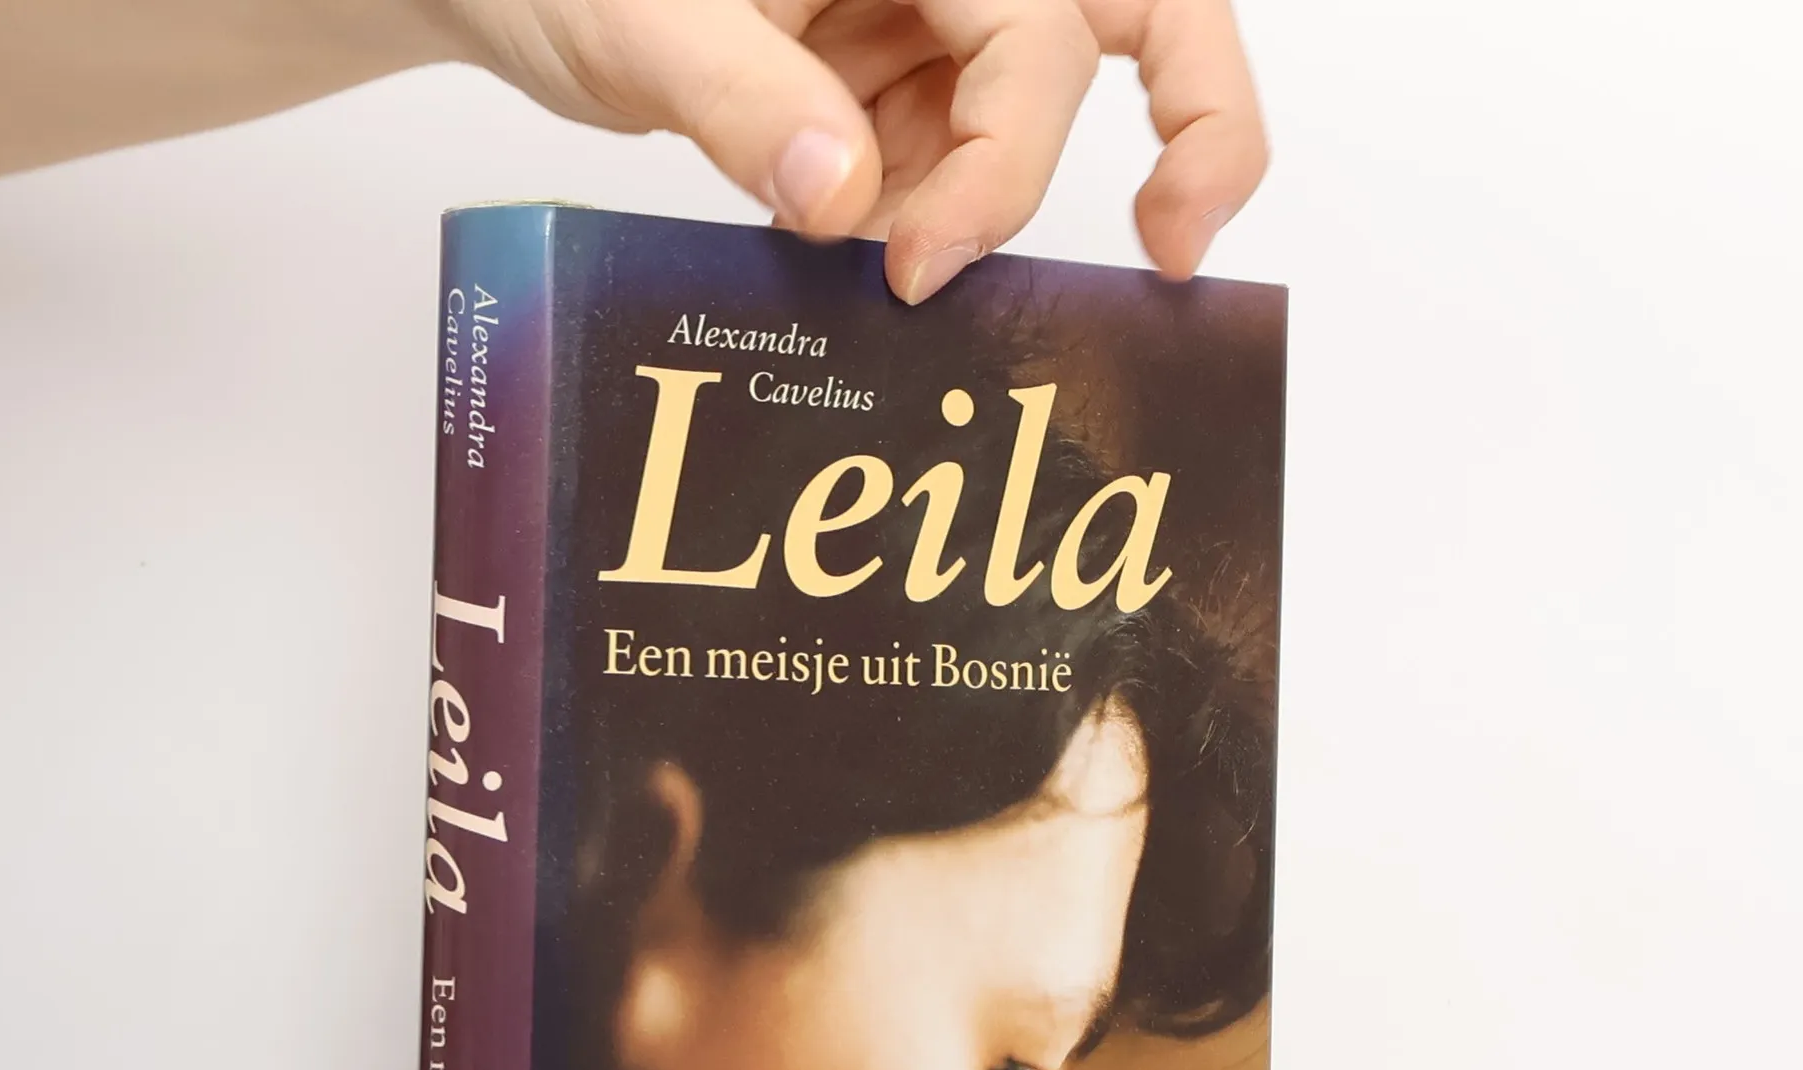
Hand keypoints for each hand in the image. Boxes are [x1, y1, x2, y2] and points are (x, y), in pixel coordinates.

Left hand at [440, 0, 1267, 300]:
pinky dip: (919, 223)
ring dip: (978, 211)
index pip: (1034, 35)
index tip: (918, 269)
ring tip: (886, 279)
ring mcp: (914, 20)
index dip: (1005, 165)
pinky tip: (852, 257)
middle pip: (1135, 13)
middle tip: (1183, 249)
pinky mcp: (876, 83)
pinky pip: (942, 162)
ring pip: (1026, 115)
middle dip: (1194, 123)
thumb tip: (844, 206)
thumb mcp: (638, 16)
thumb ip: (741, 98)